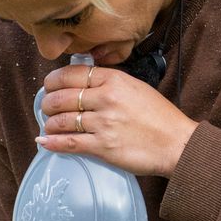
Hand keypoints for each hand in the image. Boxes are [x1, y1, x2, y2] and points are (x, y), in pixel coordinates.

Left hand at [39, 64, 196, 176]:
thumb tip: (85, 83)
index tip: (49, 86)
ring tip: (49, 126)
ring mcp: (103, 123)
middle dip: (48, 103)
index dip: (54, 81)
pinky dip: (53, 142)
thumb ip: (111, 83)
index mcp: (114, 80)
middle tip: (46, 108)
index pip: (73, 74)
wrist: (176, 143)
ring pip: (62, 120)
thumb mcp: (136, 88)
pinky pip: (69, 143)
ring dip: (50, 124)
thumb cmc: (160, 117)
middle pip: (62, 97)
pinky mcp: (103, 146)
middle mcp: (106, 98)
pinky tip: (45, 142)